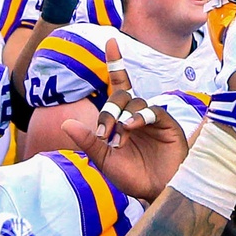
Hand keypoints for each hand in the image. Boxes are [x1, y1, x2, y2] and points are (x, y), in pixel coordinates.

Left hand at [59, 39, 187, 201]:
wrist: (155, 193)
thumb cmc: (132, 178)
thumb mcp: (104, 160)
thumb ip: (88, 141)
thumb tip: (67, 123)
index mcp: (123, 120)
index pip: (119, 86)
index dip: (116, 64)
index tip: (112, 42)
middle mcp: (138, 116)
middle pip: (122, 95)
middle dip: (108, 110)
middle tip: (103, 133)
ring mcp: (154, 120)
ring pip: (135, 103)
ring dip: (122, 117)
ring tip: (118, 136)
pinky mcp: (168, 126)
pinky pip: (152, 112)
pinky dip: (140, 117)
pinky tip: (131, 127)